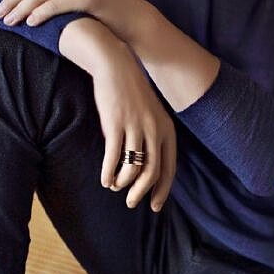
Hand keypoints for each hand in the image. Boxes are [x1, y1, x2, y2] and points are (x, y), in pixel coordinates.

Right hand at [93, 41, 176, 211]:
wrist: (117, 66)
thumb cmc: (132, 92)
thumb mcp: (151, 114)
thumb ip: (153, 136)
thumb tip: (148, 167)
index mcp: (167, 129)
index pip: (169, 167)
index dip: (162, 190)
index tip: (154, 206)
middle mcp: (155, 129)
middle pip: (152, 172)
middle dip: (141, 192)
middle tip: (131, 203)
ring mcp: (136, 127)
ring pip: (133, 168)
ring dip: (123, 183)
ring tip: (114, 186)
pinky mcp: (116, 124)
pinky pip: (113, 157)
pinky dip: (108, 173)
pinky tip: (104, 179)